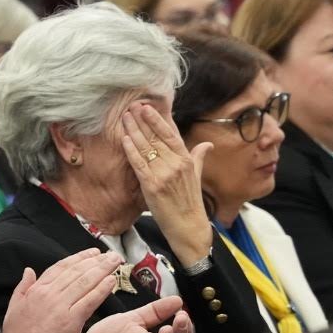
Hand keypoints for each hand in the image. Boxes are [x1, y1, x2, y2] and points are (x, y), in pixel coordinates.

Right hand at [0, 248, 123, 332]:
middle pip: (76, 272)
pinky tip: (112, 282)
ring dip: (103, 270)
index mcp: (36, 291)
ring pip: (85, 282)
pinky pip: (90, 301)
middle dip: (96, 261)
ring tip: (116, 262)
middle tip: (111, 255)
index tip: (92, 253)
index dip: (78, 258)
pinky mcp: (71, 322)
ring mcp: (60, 307)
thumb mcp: (13, 308)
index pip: (61, 268)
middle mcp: (49, 294)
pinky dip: (102, 290)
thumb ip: (23, 287)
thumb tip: (28, 270)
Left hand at [120, 102, 213, 262]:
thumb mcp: (197, 176)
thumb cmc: (191, 202)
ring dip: (134, 130)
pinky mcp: (153, 186)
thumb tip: (208, 144)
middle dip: (142, 121)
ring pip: (146, 148)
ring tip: (124, 117)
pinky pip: (140, 164)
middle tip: (131, 106)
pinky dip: (131, 151)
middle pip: (156, 137)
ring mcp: (164, 174)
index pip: (170, 134)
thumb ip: (198, 157)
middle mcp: (176, 164)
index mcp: (186, 160)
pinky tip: (125, 139)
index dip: (158, 119)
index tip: (147, 107)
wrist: (189, 227)